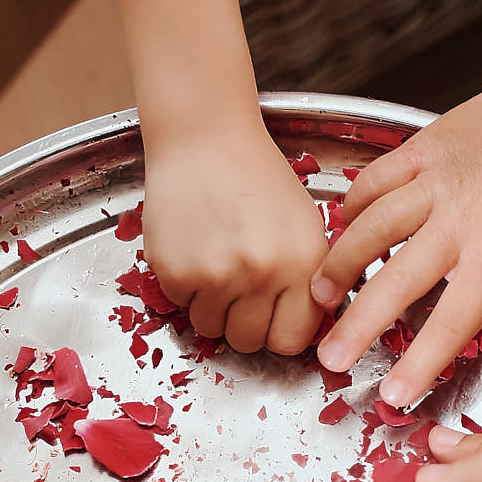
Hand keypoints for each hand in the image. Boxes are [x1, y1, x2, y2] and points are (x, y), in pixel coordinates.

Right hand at [143, 118, 331, 354]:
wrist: (206, 139)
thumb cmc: (258, 180)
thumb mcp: (304, 226)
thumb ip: (307, 279)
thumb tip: (301, 330)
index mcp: (302, 263)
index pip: (291, 340)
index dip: (279, 333)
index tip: (272, 319)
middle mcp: (262, 273)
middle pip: (248, 342)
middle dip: (243, 322)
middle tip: (239, 288)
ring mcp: (216, 275)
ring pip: (211, 329)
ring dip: (211, 306)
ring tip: (216, 263)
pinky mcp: (175, 271)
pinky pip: (181, 305)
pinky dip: (185, 286)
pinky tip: (194, 248)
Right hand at [309, 69, 481, 407]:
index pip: (450, 322)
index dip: (419, 363)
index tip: (392, 395)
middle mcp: (456, 222)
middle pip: (395, 282)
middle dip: (358, 324)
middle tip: (330, 356)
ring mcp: (432, 183)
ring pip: (372, 229)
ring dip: (341, 263)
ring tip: (318, 294)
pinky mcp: (419, 150)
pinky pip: (375, 181)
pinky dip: (353, 205)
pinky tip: (339, 227)